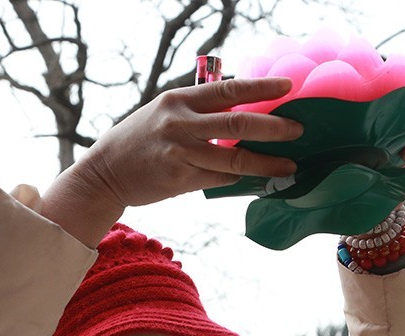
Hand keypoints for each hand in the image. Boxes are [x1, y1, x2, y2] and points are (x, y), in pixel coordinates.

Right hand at [40, 77, 302, 244]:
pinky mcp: (179, 178)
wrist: (106, 171)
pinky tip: (252, 178)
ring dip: (265, 163)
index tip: (288, 88)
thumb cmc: (140, 141)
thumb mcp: (166, 114)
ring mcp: (180, 152)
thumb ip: (199, 112)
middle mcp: (180, 122)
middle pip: (238, 123)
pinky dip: (237, 178)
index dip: (261, 88)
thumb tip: (241, 115)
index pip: (228, 89)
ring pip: (234, 158)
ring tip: (289, 165)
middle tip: (298, 130)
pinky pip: (219, 178)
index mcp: (180, 100)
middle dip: (274, 127)